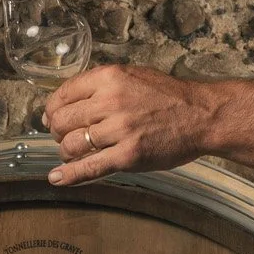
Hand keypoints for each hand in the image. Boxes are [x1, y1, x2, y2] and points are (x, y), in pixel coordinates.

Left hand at [42, 63, 221, 185]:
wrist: (202, 116)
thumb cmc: (169, 96)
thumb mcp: (132, 75)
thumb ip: (101, 85)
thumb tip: (68, 100)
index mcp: (109, 78)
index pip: (63, 94)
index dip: (53, 109)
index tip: (52, 117)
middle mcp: (110, 102)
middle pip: (62, 120)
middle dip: (58, 131)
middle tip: (64, 136)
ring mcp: (119, 130)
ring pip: (72, 145)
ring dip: (67, 151)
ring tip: (74, 152)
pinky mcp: (128, 156)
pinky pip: (89, 167)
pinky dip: (69, 175)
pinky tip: (57, 178)